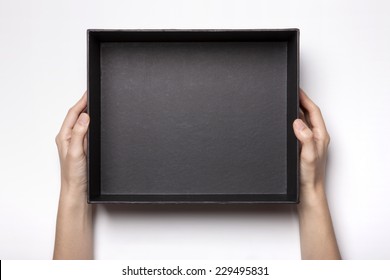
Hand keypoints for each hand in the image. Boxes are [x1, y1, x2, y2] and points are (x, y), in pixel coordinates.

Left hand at [53, 91, 92, 259]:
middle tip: (93, 95)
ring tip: (95, 105)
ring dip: (88, 114)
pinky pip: (88, 132)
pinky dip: (92, 125)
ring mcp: (76, 143)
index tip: (89, 93)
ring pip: (82, 123)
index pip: (73, 114)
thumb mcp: (76, 152)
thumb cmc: (73, 175)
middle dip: (84, 104)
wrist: (77, 191)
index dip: (81, 102)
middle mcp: (69, 138)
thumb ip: (79, 133)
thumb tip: (85, 116)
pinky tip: (98, 125)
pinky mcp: (83, 148)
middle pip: (77, 116)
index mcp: (64, 137)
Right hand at [292, 89, 340, 258]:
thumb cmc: (310, 177)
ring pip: (303, 122)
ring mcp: (309, 142)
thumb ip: (306, 138)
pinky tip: (284, 124)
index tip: (296, 90)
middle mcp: (316, 137)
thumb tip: (299, 122)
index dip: (305, 99)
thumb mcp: (308, 156)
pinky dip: (292, 123)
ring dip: (296, 112)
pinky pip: (298, 130)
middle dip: (300, 102)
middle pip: (309, 114)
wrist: (308, 192)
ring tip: (286, 104)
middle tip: (290, 94)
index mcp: (320, 136)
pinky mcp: (302, 148)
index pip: (313, 111)